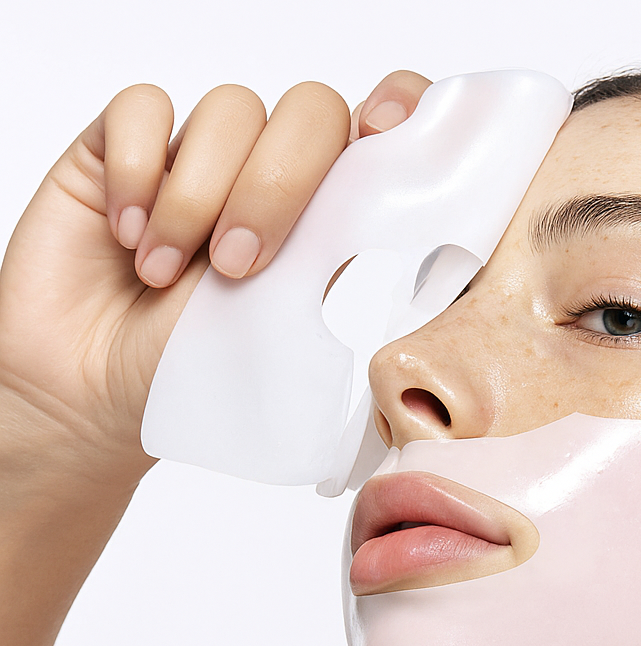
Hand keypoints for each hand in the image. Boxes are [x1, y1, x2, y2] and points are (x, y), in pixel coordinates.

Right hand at [0, 71, 430, 493]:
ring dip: (197, 197)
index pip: (378, 134)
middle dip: (278, 185)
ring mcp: (200, 156)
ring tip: (162, 274)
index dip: (397, 110)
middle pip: (310, 112)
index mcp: (325, 219)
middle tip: (237, 267)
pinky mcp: (124, 147)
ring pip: (231, 109)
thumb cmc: (194, 371)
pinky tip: (127, 233)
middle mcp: (269, 175)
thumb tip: (387, 218)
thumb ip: (332, 267)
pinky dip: (136, 170)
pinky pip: (142, 109)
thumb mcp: (285, 334)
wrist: (94, 393)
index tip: (384, 133)